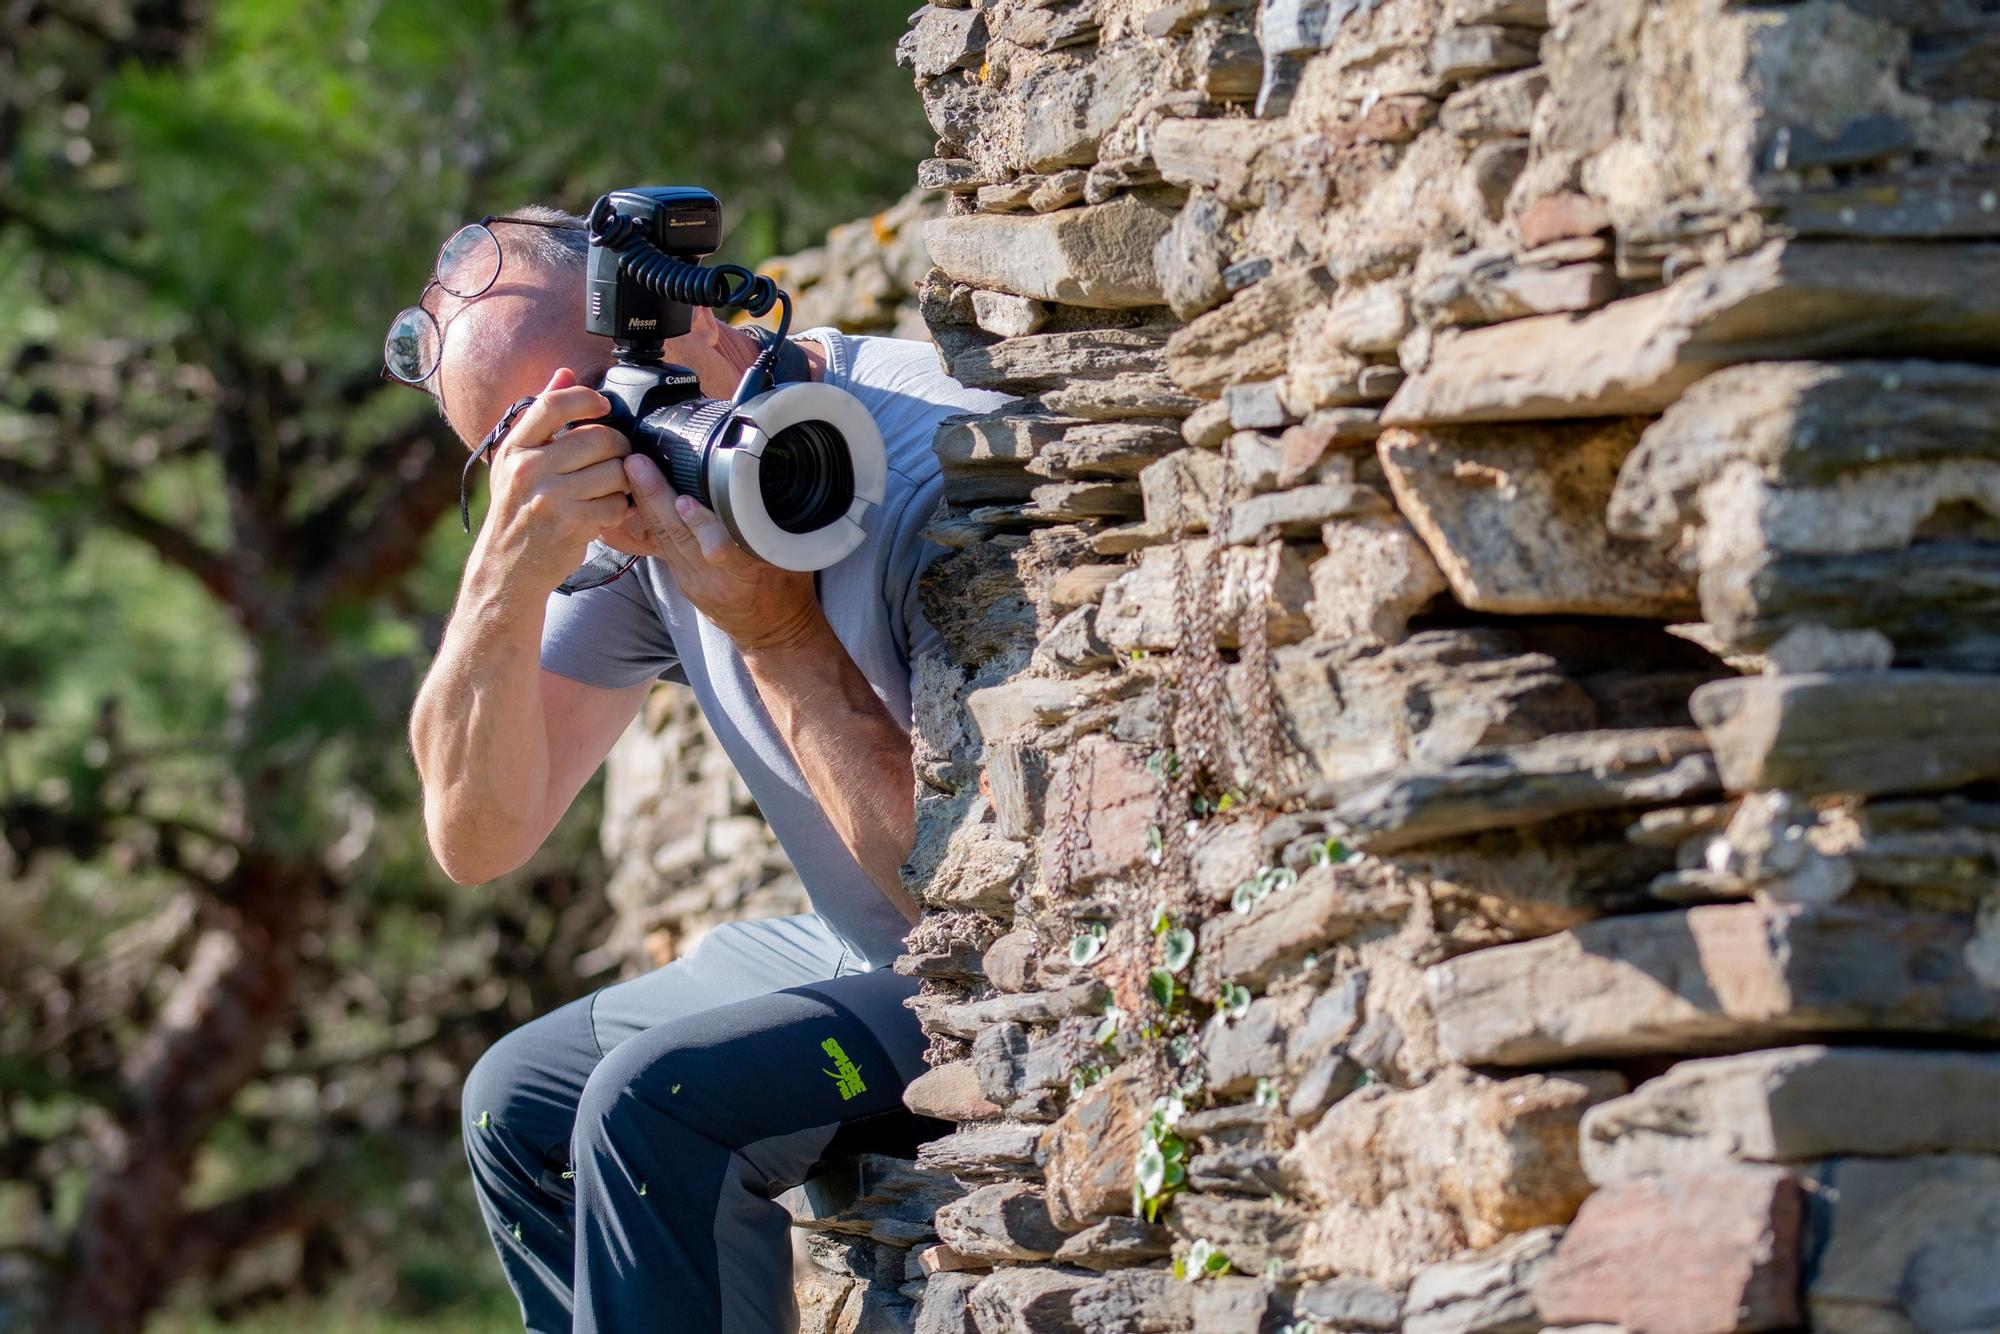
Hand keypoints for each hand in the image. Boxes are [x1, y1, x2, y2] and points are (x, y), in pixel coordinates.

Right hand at [470, 368, 632, 595]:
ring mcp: (549, 497)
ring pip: (615, 472)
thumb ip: (542, 417)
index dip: (587, 399)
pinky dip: (620, 509)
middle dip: (619, 446)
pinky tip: (606, 512)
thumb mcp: (517, 461)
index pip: (554, 405)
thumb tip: (564, 372)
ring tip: (611, 488)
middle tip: (619, 456)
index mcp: (514, 448)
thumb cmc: (518, 510)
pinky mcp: (571, 524)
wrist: (507, 568)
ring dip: (622, 481)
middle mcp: (528, 469)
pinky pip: (616, 504)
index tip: (604, 407)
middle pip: (598, 438)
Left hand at [606, 452, 823, 653]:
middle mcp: (716, 579)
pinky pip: (662, 547)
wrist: (773, 632)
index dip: (702, 525)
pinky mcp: (683, 582)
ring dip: (645, 502)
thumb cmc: (788, 590)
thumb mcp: (795, 560)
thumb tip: (769, 487)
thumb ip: (776, 530)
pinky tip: (633, 497)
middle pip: (680, 536)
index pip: (721, 550)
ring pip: (665, 538)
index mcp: (750, 574)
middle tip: (638, 465)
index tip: (685, 501)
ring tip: (632, 471)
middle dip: (657, 497)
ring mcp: (694, 582)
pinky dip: (647, 519)